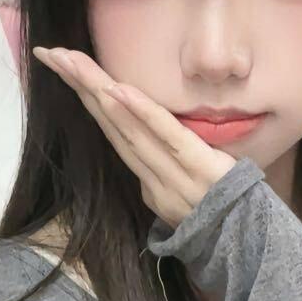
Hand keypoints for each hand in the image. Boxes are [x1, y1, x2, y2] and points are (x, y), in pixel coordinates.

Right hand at [32, 46, 236, 228]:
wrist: (248, 246)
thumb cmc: (224, 219)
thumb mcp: (185, 200)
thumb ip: (164, 175)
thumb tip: (148, 147)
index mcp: (149, 183)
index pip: (114, 134)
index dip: (86, 100)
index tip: (63, 67)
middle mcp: (153, 179)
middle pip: (111, 125)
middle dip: (80, 86)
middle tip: (52, 54)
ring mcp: (174, 175)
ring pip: (128, 129)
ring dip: (97, 92)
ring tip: (73, 63)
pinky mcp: (200, 168)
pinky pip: (167, 136)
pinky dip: (141, 112)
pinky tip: (118, 90)